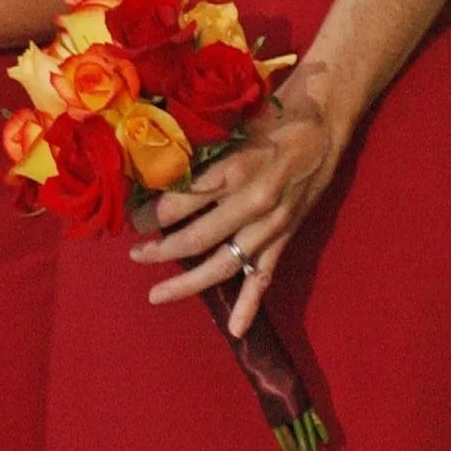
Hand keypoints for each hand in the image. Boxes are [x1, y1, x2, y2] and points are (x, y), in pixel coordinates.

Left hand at [128, 66, 347, 335]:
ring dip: (188, 282)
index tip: (129, 219)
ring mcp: (271, 226)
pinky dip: (250, 305)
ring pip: (224, 265)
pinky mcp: (285, 238)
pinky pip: (264, 276)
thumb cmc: (267, 120)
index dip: (150, 215)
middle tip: (133, 254)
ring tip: (157, 294)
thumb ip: (196, 156)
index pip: (181, 203)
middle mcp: (252, 204)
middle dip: (160, 250)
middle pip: (197, 239)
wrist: (321, 125)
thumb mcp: (226, 129)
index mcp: (234, 171)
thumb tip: (153, 174)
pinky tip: (234, 330)